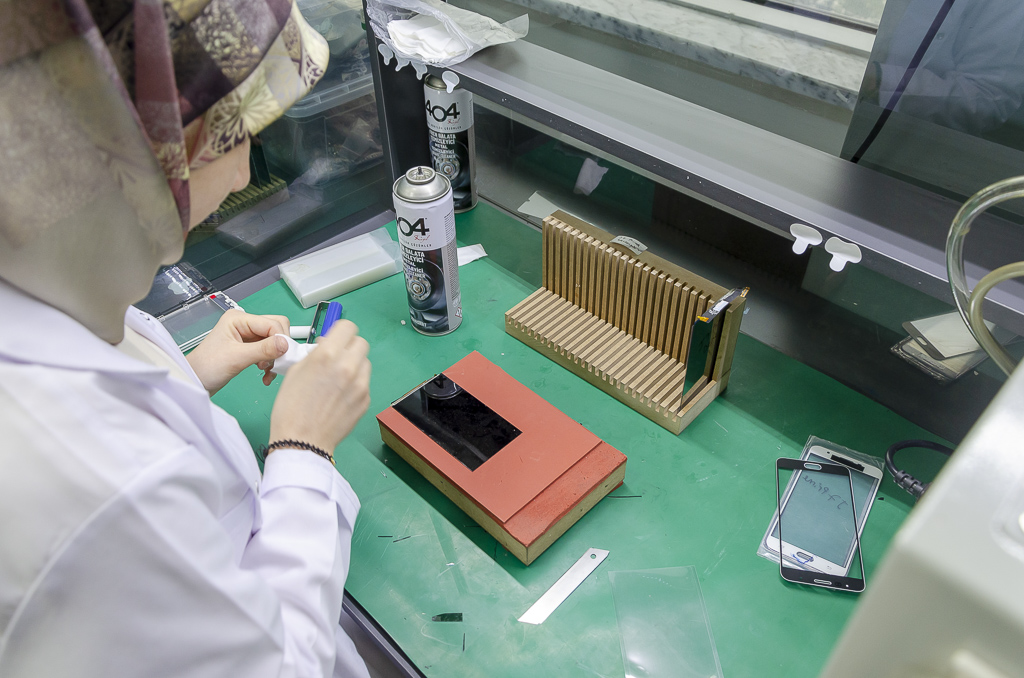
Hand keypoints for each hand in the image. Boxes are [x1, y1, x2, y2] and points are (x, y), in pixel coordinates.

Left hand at [186, 310, 290, 394]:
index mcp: (238, 319)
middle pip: (276, 329)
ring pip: (275, 342)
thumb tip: (286, 344)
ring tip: (266, 371)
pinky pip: (269, 352)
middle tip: (276, 363)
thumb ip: (263, 349)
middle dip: (279, 348)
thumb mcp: (236, 358)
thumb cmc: (206, 367)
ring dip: (275, 358)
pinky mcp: (249, 348)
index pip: (272, 323)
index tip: (284, 357)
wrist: (194, 382)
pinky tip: (265, 374)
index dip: (281, 339)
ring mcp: (247, 336)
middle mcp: (244, 324)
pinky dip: (271, 363)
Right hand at [269, 320, 370, 453]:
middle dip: (350, 347)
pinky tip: (340, 396)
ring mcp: (360, 384)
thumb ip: (316, 354)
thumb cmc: (291, 408)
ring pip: (365, 362)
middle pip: (361, 343)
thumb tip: (327, 346)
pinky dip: (355, 384)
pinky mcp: (365, 399)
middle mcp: (348, 366)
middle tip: (338, 357)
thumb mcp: (295, 371)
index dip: (341, 331)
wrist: (302, 441)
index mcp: (327, 355)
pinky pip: (364, 383)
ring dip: (354, 365)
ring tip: (338, 378)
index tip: (336, 338)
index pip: (348, 327)